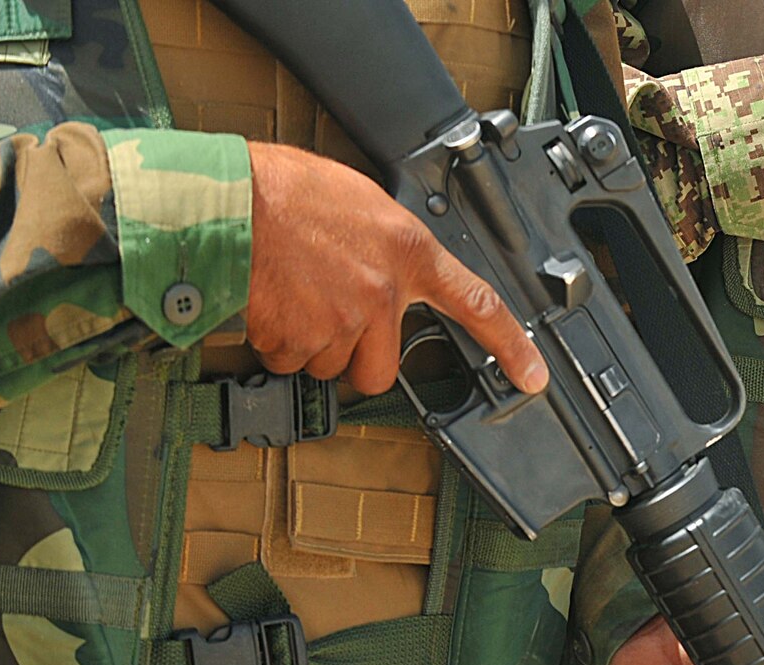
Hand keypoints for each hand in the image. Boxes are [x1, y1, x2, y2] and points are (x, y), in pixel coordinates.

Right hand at [245, 143, 547, 395]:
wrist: (231, 198)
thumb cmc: (289, 190)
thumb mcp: (363, 205)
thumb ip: (386, 248)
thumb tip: (386, 275)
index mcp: (408, 252)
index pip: (477, 304)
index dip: (511, 345)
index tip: (532, 375)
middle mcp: (382, 294)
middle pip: (379, 371)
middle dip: (354, 358)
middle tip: (329, 321)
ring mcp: (341, 321)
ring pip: (328, 366)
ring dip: (309, 344)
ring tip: (292, 292)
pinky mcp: (298, 338)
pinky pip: (287, 361)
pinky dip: (275, 342)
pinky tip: (269, 301)